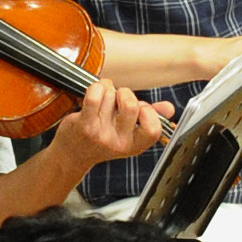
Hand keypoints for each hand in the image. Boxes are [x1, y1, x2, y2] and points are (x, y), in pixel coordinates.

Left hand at [54, 69, 171, 175]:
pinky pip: (95, 96)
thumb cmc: (102, 138)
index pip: (153, 129)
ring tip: (102, 101)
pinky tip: (95, 92)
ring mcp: (101, 134)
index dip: (148, 112)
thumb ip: (151, 118)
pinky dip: (96, 87)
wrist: (71, 154)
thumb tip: (169, 108)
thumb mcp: (129, 133)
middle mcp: (118, 143)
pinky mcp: (84, 125)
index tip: (139, 109)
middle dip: (124, 94)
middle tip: (117, 100)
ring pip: (111, 95)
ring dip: (107, 90)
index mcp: (134, 146)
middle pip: (131, 105)